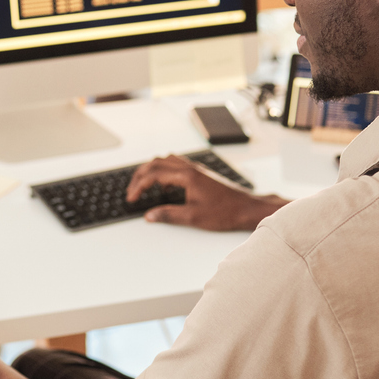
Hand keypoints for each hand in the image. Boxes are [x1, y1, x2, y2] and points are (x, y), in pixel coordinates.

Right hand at [125, 155, 288, 231]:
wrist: (247, 208)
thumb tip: (149, 216)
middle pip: (156, 162)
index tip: (132, 197)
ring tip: (143, 185)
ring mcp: (196, 169)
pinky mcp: (200, 174)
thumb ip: (168, 215)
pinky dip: (164, 171)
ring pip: (166, 160)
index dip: (139, 185)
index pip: (154, 174)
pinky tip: (164, 185)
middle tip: (132, 190)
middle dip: (140, 175)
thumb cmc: (225, 212)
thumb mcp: (193, 217)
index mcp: (187, 176)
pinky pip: (176, 164)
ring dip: (151, 170)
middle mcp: (190, 168)